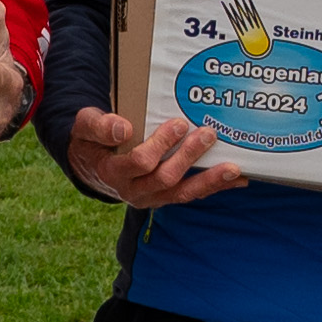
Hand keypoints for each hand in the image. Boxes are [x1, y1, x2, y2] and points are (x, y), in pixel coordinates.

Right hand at [64, 100, 243, 209]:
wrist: (92, 164)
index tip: (179, 124)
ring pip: (182, 193)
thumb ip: (99, 126)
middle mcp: (133, 191)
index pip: (140, 162)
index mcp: (113, 172)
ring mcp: (151, 197)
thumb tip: (123, 128)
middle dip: (188, 156)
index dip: (161, 145)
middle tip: (208, 134)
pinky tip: (236, 179)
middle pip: (165, 178)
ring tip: (233, 168)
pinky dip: (213, 187)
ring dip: (209, 180)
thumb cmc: (92, 140)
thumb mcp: (85, 126)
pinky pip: (190, 194)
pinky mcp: (164, 196)